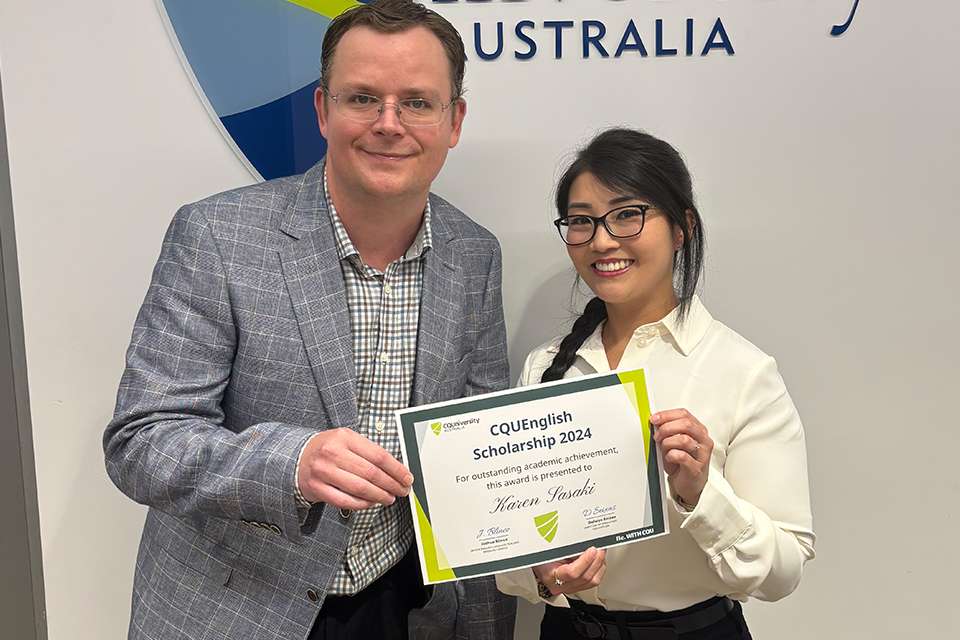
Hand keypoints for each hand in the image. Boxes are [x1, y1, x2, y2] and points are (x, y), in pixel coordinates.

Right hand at [296, 428, 413, 509]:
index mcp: (344, 437)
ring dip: (379, 496)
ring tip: (389, 498)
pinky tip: (371, 502)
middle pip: (371, 473)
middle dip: (391, 484)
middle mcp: (333, 453)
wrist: (297, 458)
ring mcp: (323, 471)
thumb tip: (396, 469)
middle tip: (401, 490)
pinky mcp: (317, 488)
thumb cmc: (327, 449)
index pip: (378, 455)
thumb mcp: (346, 440)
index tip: (407, 477)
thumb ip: (368, 452)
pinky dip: (362, 504)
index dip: (397, 469)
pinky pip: (346, 501)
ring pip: (360, 488)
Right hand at [532, 547, 605, 595]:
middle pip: (584, 578)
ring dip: (599, 565)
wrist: (538, 564)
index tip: (591, 549)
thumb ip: (565, 547)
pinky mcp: (576, 587)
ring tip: (601, 552)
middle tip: (600, 548)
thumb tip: (582, 542)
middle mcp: (560, 585)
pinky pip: (592, 582)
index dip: (584, 561)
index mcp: (550, 575)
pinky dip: (598, 570)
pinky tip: (598, 561)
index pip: (571, 573)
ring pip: (591, 582)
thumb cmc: (541, 556)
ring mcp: (569, 588)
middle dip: (596, 561)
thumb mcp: (549, 549)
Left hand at [651, 409, 713, 505]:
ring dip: (667, 443)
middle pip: (686, 424)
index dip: (667, 415)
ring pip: (684, 440)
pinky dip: (671, 455)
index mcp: (699, 430)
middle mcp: (703, 440)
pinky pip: (682, 456)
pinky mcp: (697, 468)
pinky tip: (669, 458)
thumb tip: (654, 421)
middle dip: (666, 428)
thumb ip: (667, 431)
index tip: (654, 419)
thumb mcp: (673, 442)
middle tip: (656, 436)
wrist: (689, 484)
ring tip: (663, 449)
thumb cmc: (681, 462)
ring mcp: (702, 454)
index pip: (684, 414)